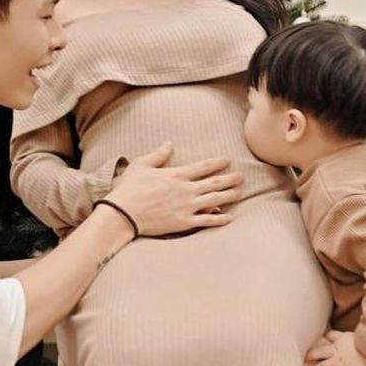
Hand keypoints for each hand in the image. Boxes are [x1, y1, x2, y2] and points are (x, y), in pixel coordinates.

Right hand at [107, 142, 242, 237]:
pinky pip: (207, 221)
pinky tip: (229, 217)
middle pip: (214, 183)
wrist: (124, 213)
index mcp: (176, 175)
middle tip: (241, 176)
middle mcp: (186, 190)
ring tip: (239, 192)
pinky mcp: (184, 222)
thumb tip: (169, 143)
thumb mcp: (141, 165)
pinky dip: (219, 219)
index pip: (203, 167)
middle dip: (230, 179)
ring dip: (229, 195)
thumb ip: (158, 154)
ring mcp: (187, 207)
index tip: (227, 160)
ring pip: (215, 200)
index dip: (217, 163)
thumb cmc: (130, 188)